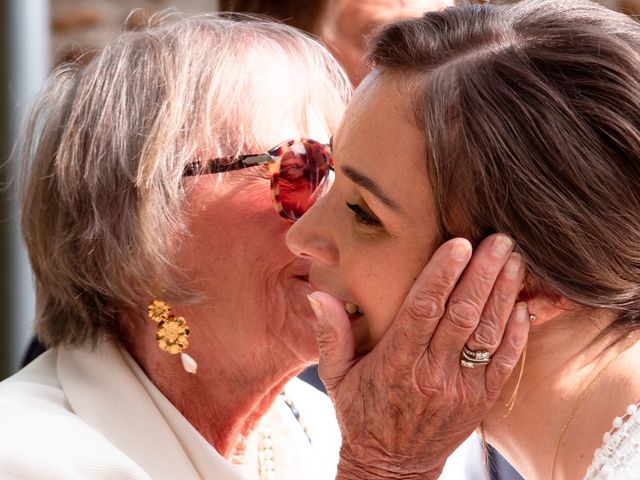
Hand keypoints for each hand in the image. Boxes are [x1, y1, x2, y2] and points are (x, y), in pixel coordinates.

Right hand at [308, 234, 529, 479]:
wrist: (392, 468)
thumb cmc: (360, 415)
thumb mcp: (335, 377)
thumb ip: (330, 334)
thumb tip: (318, 294)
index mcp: (396, 363)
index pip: (423, 310)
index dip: (443, 275)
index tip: (460, 245)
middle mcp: (431, 374)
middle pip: (462, 315)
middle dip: (482, 274)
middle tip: (499, 240)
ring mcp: (461, 389)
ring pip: (487, 334)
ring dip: (503, 295)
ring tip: (514, 261)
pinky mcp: (480, 402)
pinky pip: (505, 364)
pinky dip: (517, 334)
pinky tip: (523, 305)